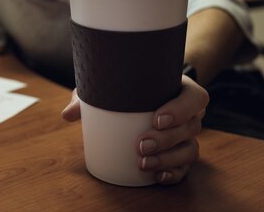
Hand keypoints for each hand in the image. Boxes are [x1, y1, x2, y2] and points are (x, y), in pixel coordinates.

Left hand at [61, 75, 208, 184]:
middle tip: (141, 145)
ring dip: (169, 159)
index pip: (195, 97)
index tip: (157, 119)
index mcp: (178, 89)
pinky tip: (157, 176)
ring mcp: (187, 135)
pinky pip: (185, 167)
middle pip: (191, 127)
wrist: (138, 94)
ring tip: (144, 163)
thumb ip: (89, 97)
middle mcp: (189, 113)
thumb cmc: (126, 88)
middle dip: (167, 139)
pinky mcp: (180, 153)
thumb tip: (68, 114)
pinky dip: (173, 173)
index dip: (181, 109)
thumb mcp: (109, 87)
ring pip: (190, 149)